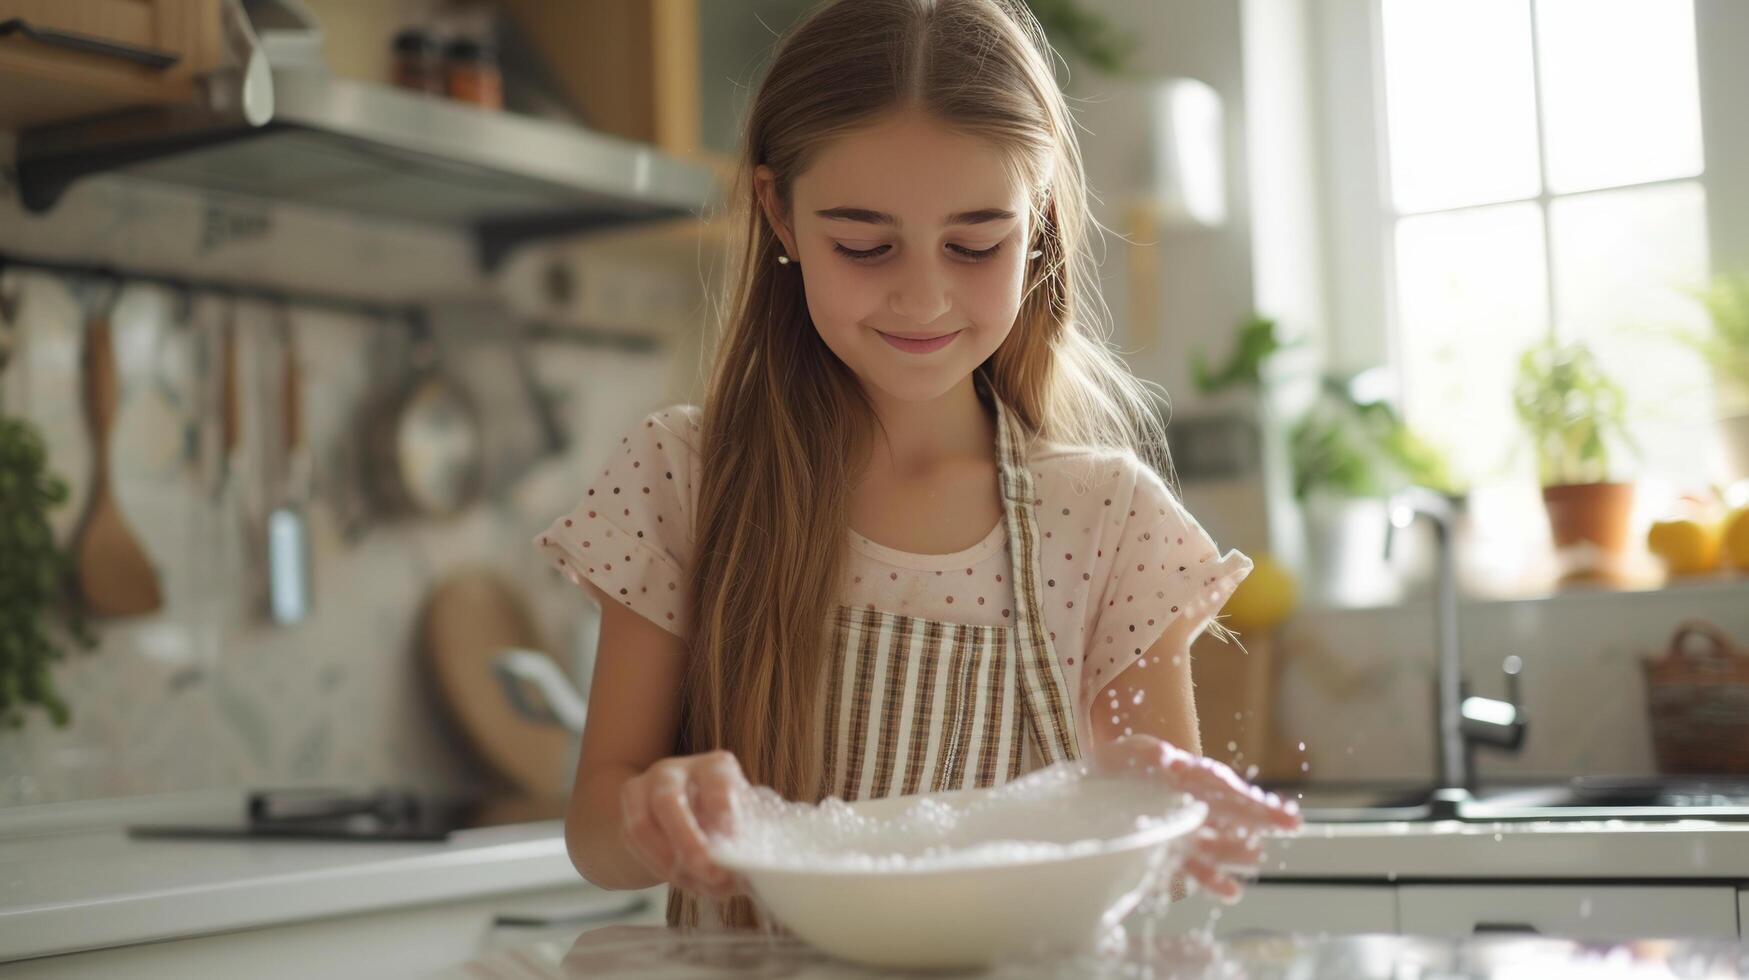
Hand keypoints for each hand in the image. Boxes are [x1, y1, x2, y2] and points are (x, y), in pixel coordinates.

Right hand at [620, 749, 751, 900]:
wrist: (686, 819)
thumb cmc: (726, 821)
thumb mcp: (742, 823)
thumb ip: (743, 841)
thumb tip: (748, 872)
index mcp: (712, 766)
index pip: (715, 777)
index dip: (722, 807)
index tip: (732, 838)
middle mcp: (674, 771)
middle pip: (668, 800)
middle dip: (687, 842)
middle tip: (711, 874)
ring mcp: (644, 789)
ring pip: (642, 826)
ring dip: (670, 863)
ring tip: (700, 885)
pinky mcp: (627, 814)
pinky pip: (634, 845)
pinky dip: (659, 868)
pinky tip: (686, 881)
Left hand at [1088, 734, 1301, 900]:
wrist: (1097, 784)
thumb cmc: (1116, 765)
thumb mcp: (1126, 752)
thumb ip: (1144, 754)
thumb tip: (1164, 757)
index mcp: (1183, 774)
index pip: (1219, 785)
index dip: (1246, 796)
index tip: (1275, 803)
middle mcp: (1189, 801)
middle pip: (1226, 810)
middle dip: (1258, 818)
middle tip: (1293, 825)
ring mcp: (1182, 828)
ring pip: (1213, 841)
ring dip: (1232, 851)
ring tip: (1252, 860)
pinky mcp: (1168, 850)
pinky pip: (1191, 867)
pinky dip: (1209, 878)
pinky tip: (1230, 891)